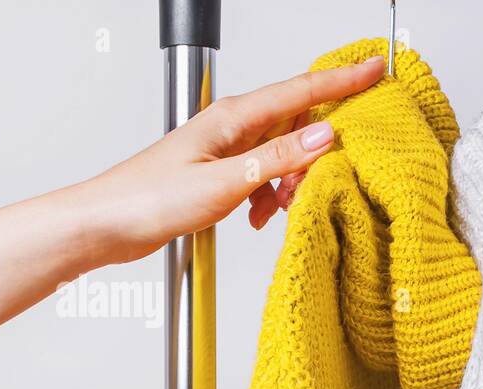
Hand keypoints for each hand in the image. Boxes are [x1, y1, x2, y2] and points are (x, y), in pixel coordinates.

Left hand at [83, 54, 384, 262]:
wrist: (106, 225)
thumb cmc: (148, 199)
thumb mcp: (223, 182)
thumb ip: (276, 160)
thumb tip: (322, 136)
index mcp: (232, 118)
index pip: (301, 91)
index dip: (343, 81)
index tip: (375, 69)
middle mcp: (231, 127)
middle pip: (297, 123)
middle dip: (319, 152)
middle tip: (324, 180)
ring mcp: (227, 149)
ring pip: (283, 154)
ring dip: (292, 182)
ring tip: (279, 207)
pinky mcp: (221, 173)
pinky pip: (265, 176)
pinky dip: (271, 196)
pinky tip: (259, 216)